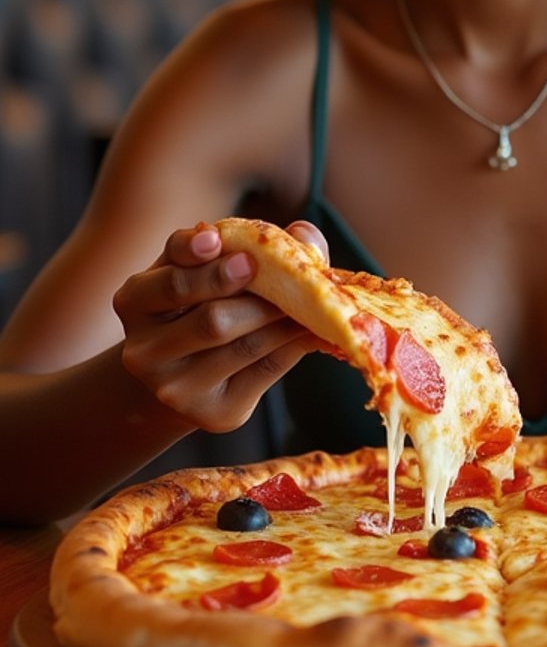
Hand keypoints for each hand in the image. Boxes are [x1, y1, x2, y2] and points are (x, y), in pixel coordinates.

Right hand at [114, 220, 327, 431]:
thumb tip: (304, 233)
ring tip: (313, 299)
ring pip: (245, 346)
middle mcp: (145, 351)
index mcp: (134, 302)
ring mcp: (176, 388)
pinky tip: (312, 328)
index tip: (221, 241)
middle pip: (213, 320)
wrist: (177, 377)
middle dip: (259, 296)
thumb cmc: (194, 306)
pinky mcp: (213, 413)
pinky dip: (295, 343)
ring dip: (286, 319)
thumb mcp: (196, 269)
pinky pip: (266, 370)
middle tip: (292, 275)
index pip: (171, 281)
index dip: (198, 260)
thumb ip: (236, 244)